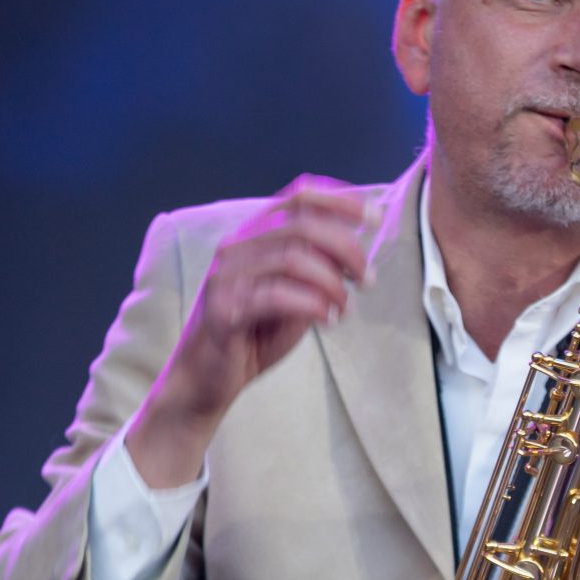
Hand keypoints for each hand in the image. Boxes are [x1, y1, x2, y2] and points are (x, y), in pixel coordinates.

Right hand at [127, 179, 375, 487]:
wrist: (206, 381)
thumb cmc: (253, 338)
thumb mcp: (294, 299)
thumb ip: (317, 274)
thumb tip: (356, 258)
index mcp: (252, 237)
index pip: (298, 198)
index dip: (339, 200)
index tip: (374, 216)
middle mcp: (236, 247)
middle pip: (302, 226)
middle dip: (346, 249)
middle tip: (367, 279)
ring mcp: (226, 276)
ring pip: (293, 258)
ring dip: (332, 283)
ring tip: (344, 309)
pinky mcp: (223, 308)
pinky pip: (277, 295)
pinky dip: (312, 305)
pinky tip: (328, 321)